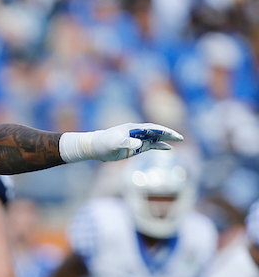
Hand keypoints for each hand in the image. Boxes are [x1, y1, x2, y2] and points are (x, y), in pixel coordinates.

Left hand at [59, 123, 182, 162]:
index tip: (172, 134)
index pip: (152, 128)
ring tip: (178, 140)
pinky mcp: (135, 147)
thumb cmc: (103, 143)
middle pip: (156, 132)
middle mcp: (137, 132)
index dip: (163, 131)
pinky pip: (150, 145)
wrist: (95, 147)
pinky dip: (159, 146)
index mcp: (133, 128)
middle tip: (181, 137)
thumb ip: (126, 142)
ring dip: (166, 139)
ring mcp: (137, 139)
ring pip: (155, 138)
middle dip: (168, 134)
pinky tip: (168, 148)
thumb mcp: (114, 143)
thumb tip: (139, 143)